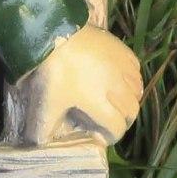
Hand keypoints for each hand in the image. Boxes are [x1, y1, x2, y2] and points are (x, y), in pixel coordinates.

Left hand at [26, 25, 142, 146]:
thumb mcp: (45, 102)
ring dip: (129, 100)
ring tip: (116, 101)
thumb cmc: (51, 71)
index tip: (101, 135)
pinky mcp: (122, 50)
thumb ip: (42, 128)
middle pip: (131, 112)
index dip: (111, 136)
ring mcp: (121, 67)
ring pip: (137, 91)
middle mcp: (116, 87)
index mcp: (99, 103)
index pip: (117, 128)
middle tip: (110, 120)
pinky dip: (132, 79)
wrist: (54, 32)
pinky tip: (120, 79)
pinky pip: (136, 70)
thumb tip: (39, 145)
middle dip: (123, 120)